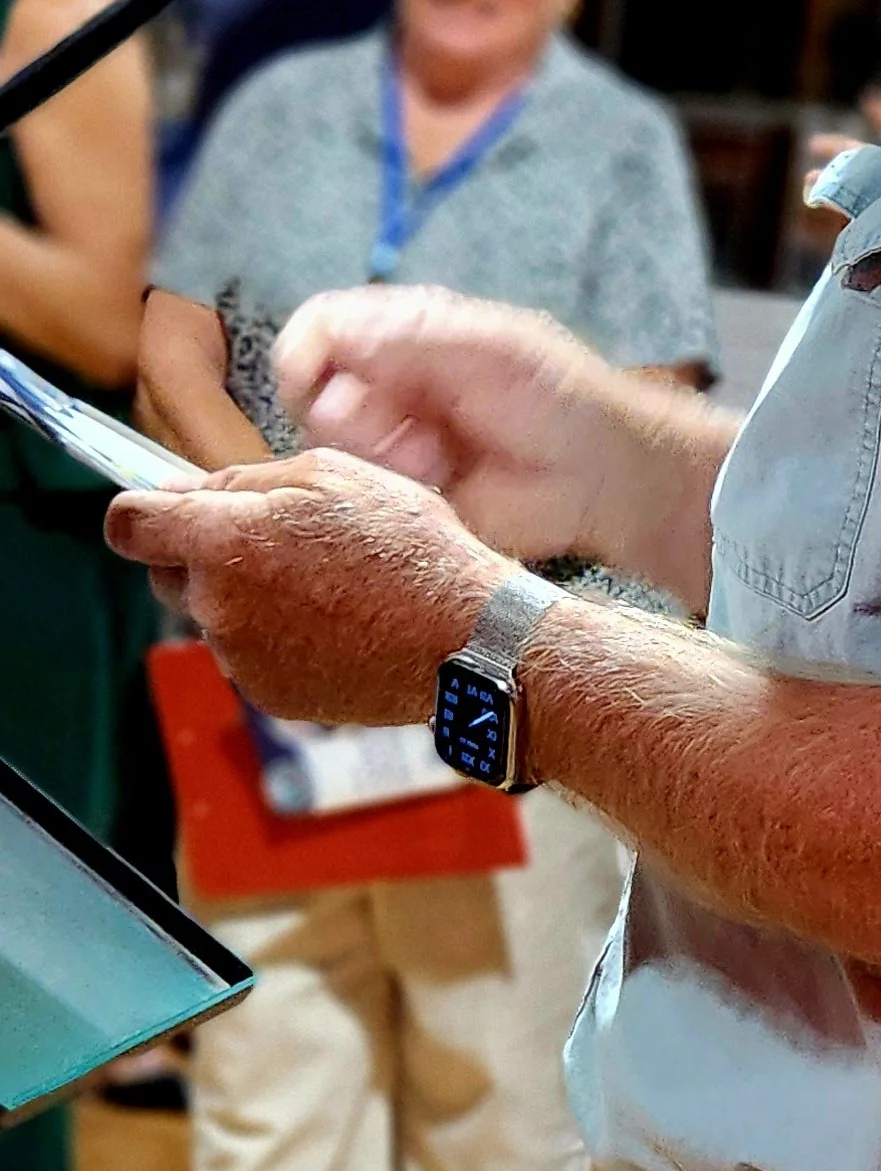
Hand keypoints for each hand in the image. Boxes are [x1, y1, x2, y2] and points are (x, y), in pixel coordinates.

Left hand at [106, 448, 503, 725]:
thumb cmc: (407, 548)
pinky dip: (275, 638)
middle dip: (203, 554)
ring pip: (213, 615)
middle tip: (277, 542)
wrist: (462, 639)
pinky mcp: (268, 695)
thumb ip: (240, 478)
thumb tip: (182, 490)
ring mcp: (240, 658)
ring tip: (322, 585)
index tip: (166, 510)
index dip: (143, 511)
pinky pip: (249, 655)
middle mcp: (217, 606)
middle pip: (167, 573)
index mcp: (224, 542)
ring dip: (245, 597)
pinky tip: (331, 623)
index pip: (128, 525)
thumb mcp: (331, 475)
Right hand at [272, 286, 632, 561]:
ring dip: (379, 452)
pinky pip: (359, 493)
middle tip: (410, 425)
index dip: (305, 354)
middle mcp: (388, 384)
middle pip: (313, 395)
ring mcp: (392, 442)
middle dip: (352, 414)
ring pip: (330, 447)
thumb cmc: (556, 396)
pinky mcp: (402, 494)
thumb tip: (323, 336)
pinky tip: (439, 481)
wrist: (600, 477)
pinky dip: (390, 486)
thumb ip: (409, 335)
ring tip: (437, 456)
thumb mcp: (489, 345)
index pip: (320, 330)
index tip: (313, 382)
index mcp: (405, 334)